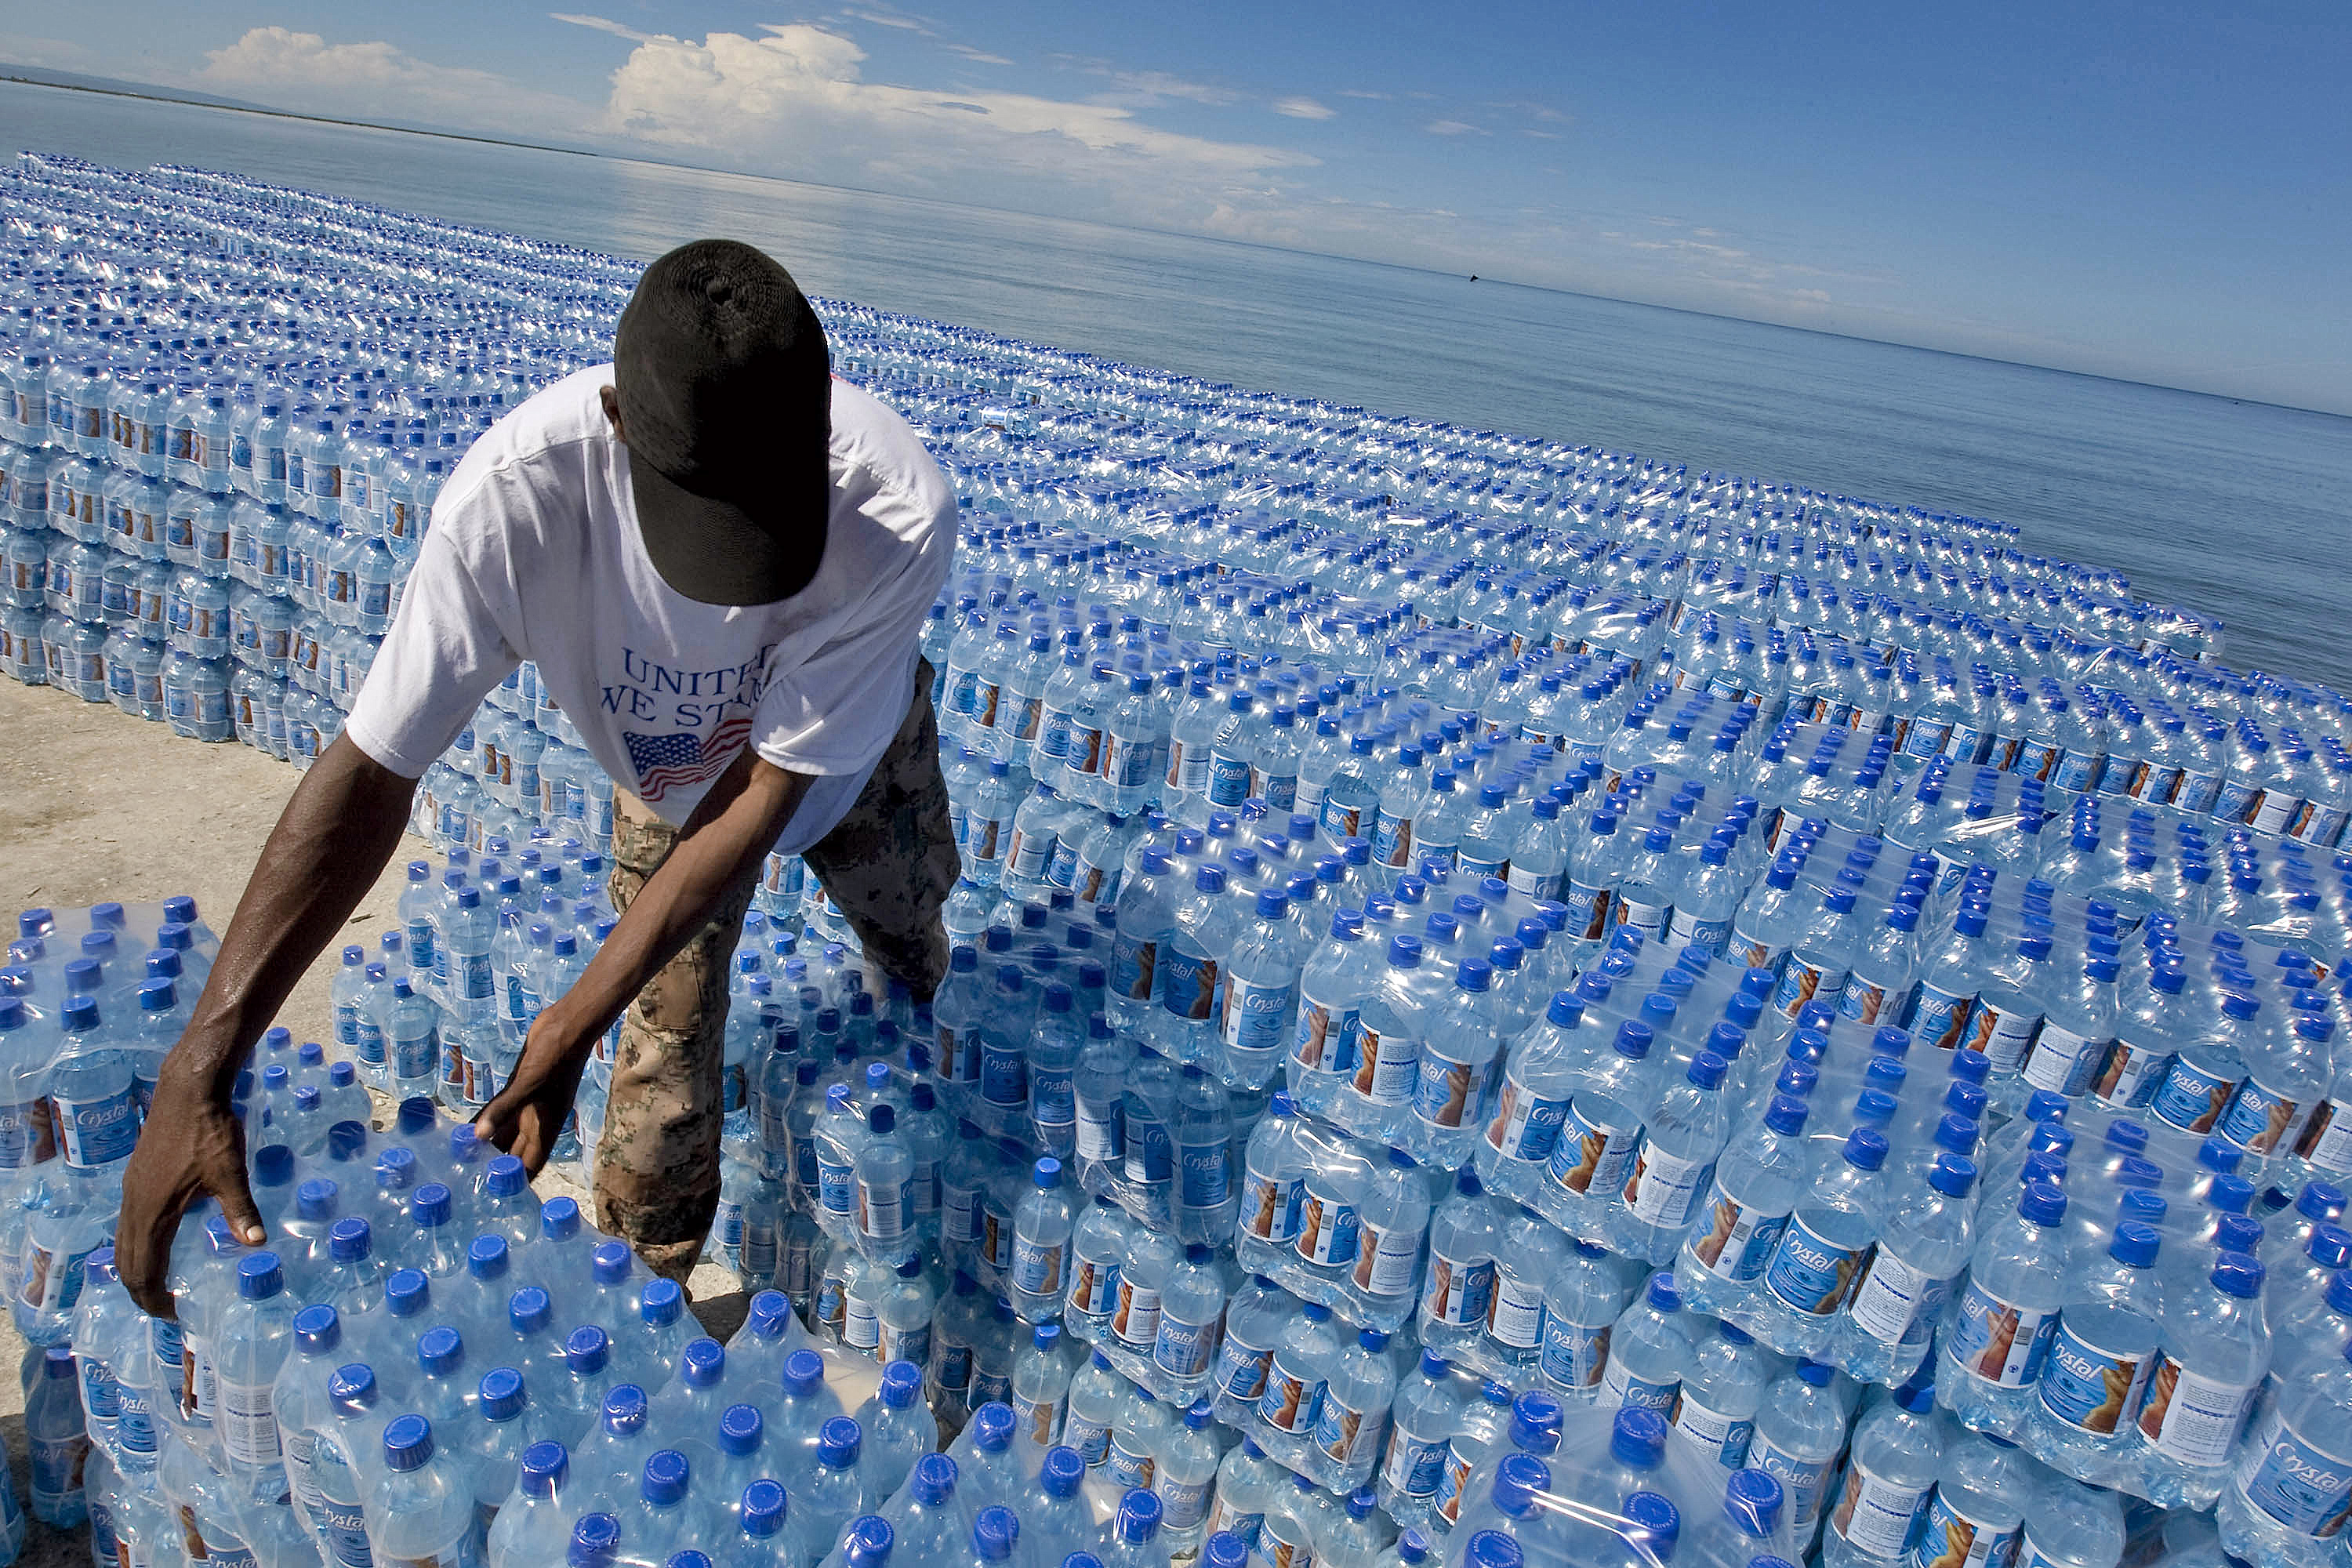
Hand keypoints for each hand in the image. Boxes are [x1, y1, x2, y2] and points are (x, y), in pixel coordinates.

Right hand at [115, 1080, 261, 1317]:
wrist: (187, 1091)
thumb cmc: (210, 1132)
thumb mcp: (230, 1173)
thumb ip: (240, 1210)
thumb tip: (256, 1243)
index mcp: (153, 1212)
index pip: (143, 1270)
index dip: (153, 1298)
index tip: (172, 1314)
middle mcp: (133, 1205)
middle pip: (126, 1263)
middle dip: (140, 1291)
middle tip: (165, 1309)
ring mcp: (131, 1191)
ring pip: (123, 1243)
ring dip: (136, 1269)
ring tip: (158, 1285)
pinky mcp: (136, 1178)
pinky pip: (128, 1224)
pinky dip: (136, 1246)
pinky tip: (157, 1245)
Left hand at [475, 1010, 593, 1176]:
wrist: (565, 1025)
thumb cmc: (555, 1057)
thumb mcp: (528, 1084)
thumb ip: (502, 1109)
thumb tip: (476, 1138)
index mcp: (545, 1127)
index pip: (530, 1164)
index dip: (517, 1183)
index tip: (497, 1201)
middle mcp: (535, 1121)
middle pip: (514, 1152)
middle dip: (496, 1168)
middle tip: (468, 1183)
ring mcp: (526, 1105)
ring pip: (503, 1133)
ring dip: (486, 1146)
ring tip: (460, 1162)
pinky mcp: (517, 1089)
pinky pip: (498, 1111)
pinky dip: (483, 1121)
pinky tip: (464, 1129)